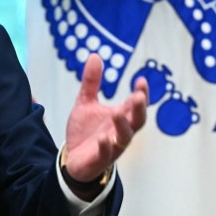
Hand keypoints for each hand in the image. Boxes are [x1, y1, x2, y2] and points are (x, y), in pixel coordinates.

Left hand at [63, 53, 148, 183]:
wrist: (73, 159)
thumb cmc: (86, 131)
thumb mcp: (85, 103)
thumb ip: (91, 82)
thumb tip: (95, 56)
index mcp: (121, 116)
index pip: (136, 104)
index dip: (141, 93)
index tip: (141, 80)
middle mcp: (120, 130)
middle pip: (137, 120)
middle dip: (139, 109)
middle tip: (138, 96)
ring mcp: (112, 146)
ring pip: (124, 138)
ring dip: (123, 125)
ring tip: (117, 112)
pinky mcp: (100, 159)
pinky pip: (106, 154)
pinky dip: (105, 146)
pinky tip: (102, 138)